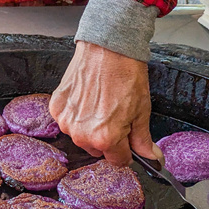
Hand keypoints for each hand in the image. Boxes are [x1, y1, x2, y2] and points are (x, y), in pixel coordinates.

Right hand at [50, 40, 160, 165]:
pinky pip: (69, 122)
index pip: (118, 160)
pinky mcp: (56, 108)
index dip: (127, 151)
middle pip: (98, 150)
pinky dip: (78, 115)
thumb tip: (152, 157)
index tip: (129, 140)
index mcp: (106, 138)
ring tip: (101, 104)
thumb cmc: (126, 75)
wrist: (107, 47)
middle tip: (116, 116)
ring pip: (82, 137)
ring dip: (91, 128)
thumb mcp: (142, 110)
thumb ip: (143, 140)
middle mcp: (82, 135)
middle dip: (109, 139)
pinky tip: (88, 98)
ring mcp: (66, 122)